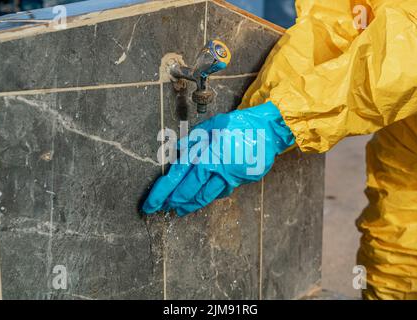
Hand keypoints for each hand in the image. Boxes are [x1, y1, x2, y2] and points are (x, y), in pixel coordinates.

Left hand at [142, 101, 294, 215]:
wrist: (266, 130)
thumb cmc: (236, 125)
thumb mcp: (209, 127)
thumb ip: (192, 142)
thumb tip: (176, 153)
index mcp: (202, 153)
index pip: (175, 177)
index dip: (161, 193)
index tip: (150, 204)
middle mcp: (213, 168)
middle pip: (187, 191)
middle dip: (171, 202)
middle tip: (160, 209)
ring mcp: (227, 177)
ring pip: (204, 197)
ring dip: (189, 205)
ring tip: (178, 210)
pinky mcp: (238, 181)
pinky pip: (220, 192)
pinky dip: (209, 196)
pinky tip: (202, 199)